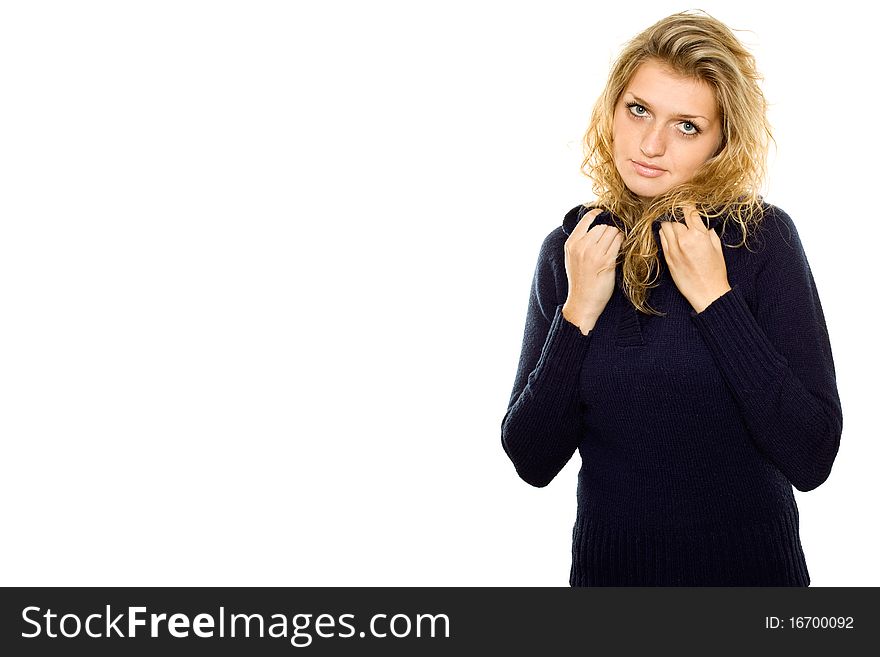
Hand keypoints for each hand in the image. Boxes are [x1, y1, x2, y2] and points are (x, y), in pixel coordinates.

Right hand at [562, 208, 623, 330]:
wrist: (582, 302)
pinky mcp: (606, 261)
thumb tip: (595, 226)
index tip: (603, 213)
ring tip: (615, 246)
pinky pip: (619, 242)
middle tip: (611, 240)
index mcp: (571, 244)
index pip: (586, 219)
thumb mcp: (572, 258)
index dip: (597, 214)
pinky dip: (622, 242)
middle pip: (603, 226)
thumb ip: (580, 242)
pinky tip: (621, 248)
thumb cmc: (579, 281)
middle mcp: (581, 246)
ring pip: (612, 232)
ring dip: (617, 236)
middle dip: (609, 230)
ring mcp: (594, 254)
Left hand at [658, 203, 731, 312]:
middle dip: (676, 213)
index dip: (687, 205)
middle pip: (673, 217)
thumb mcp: (717, 248)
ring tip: (674, 223)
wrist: (706, 292)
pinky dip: (664, 234)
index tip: (687, 204)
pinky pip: (661, 239)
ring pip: (664, 226)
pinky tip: (670, 234)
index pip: (688, 211)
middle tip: (679, 213)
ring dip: (668, 222)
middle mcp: (683, 240)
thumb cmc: (715, 271)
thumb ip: (708, 233)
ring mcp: (673, 249)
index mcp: (698, 235)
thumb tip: (703, 225)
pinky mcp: (667, 257)